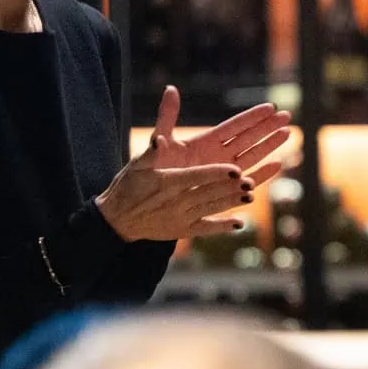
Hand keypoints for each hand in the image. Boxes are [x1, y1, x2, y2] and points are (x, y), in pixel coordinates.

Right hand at [96, 136, 252, 242]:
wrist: (117, 220)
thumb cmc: (128, 187)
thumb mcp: (137, 165)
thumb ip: (152, 151)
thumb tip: (160, 138)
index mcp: (168, 183)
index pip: (197, 176)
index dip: (216, 173)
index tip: (235, 170)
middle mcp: (177, 202)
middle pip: (209, 192)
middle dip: (231, 187)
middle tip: (250, 181)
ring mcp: (182, 218)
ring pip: (212, 208)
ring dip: (231, 202)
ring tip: (250, 196)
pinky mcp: (183, 230)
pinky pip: (206, 229)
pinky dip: (223, 226)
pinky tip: (240, 223)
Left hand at [147, 86, 290, 188]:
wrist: (149, 199)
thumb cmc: (151, 170)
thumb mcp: (160, 141)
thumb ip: (167, 117)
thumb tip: (170, 89)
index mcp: (204, 142)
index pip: (233, 126)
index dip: (251, 117)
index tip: (269, 107)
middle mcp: (217, 156)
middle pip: (248, 138)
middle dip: (267, 127)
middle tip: (286, 115)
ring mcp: (223, 173)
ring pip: (252, 156)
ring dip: (270, 146)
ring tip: (288, 133)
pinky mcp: (224, 190)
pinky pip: (247, 181)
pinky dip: (263, 174)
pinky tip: (278, 164)